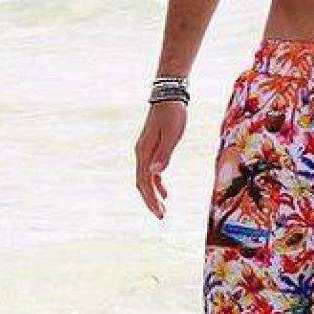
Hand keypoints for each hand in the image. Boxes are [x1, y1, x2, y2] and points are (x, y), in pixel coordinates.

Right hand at [134, 101, 186, 218]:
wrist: (169, 96)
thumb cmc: (172, 115)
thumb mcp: (172, 135)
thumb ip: (164, 154)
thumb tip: (155, 173)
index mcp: (144, 152)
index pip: (144, 182)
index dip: (151, 199)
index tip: (160, 213)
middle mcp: (141, 153)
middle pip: (142, 183)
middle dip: (151, 201)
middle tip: (161, 217)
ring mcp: (145, 151)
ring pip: (145, 178)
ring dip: (153, 194)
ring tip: (163, 209)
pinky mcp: (151, 148)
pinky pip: (150, 171)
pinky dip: (156, 183)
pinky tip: (165, 192)